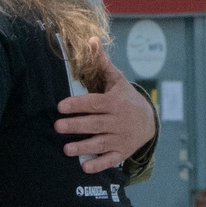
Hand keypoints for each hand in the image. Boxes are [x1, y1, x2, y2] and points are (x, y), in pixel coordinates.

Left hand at [55, 38, 156, 173]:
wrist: (149, 121)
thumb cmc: (125, 98)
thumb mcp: (116, 80)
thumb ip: (101, 63)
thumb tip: (90, 39)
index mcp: (115, 102)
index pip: (94, 103)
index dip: (78, 104)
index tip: (61, 106)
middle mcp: (117, 121)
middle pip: (94, 124)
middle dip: (76, 125)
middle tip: (57, 126)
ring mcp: (120, 138)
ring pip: (100, 143)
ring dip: (83, 147)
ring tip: (66, 149)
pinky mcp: (121, 153)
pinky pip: (110, 160)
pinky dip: (98, 165)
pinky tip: (84, 167)